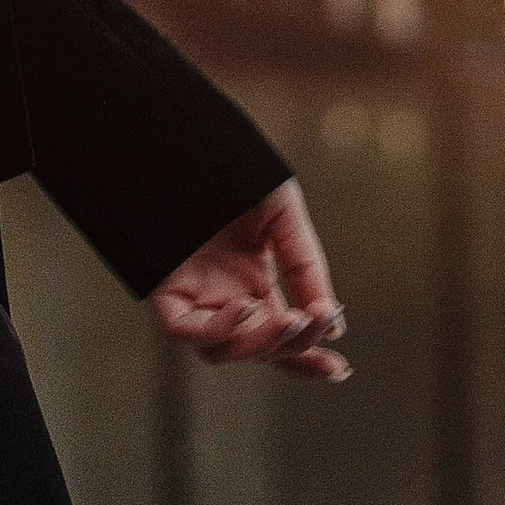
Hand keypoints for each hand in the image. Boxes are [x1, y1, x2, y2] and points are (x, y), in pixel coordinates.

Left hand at [145, 180, 347, 380]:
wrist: (191, 136)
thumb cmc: (234, 169)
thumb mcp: (282, 215)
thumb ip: (305, 267)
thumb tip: (332, 324)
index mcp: (252, 284)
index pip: (279, 339)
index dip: (306, 359)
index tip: (340, 368)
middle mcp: (223, 299)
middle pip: (258, 350)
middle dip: (292, 347)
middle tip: (315, 321)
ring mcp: (194, 299)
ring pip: (223, 350)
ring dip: (260, 342)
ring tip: (288, 317)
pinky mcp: (163, 292)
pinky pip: (183, 330)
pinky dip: (216, 329)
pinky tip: (245, 305)